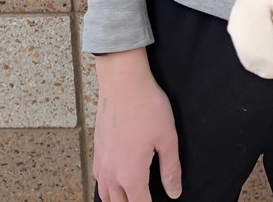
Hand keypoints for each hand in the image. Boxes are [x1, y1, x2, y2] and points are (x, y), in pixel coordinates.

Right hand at [93, 48, 181, 200]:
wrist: (123, 82)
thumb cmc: (147, 106)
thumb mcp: (167, 138)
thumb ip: (170, 168)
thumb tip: (174, 192)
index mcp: (131, 175)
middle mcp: (112, 173)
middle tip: (145, 198)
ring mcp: (102, 162)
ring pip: (106, 196)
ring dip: (118, 201)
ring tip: (131, 197)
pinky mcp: (97, 149)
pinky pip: (99, 180)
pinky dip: (107, 188)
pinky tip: (115, 182)